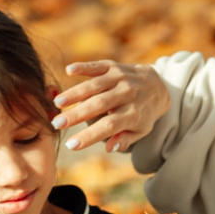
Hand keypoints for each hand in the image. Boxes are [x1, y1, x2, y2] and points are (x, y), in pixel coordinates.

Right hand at [53, 59, 171, 154]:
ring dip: (75, 93)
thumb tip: (109, 148)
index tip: (71, 145)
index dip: (90, 136)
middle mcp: (128, 94)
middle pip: (100, 104)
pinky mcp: (114, 66)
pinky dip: (84, 67)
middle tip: (56, 124)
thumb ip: (125, 139)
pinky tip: (69, 70)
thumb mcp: (140, 131)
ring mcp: (121, 78)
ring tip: (58, 103)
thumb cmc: (143, 113)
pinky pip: (98, 66)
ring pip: (96, 85)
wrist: (157, 86)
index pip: (110, 126)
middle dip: (77, 115)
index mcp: (134, 113)